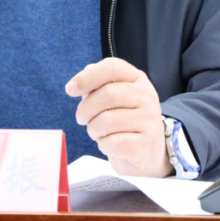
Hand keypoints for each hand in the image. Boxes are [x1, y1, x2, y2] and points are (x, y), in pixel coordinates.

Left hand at [65, 57, 171, 177]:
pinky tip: (110, 144)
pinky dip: (103, 145)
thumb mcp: (112, 99)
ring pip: (107, 121)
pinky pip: (112, 143)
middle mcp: (147, 97)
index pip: (112, 68)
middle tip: (82, 119)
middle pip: (107, 94)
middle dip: (86, 109)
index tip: (70, 90)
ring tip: (98, 132)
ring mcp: (149, 121)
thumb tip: (76, 84)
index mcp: (137, 79)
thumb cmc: (123, 122)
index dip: (87, 77)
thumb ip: (96, 87)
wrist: (146, 152)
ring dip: (93, 129)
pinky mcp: (145, 145)